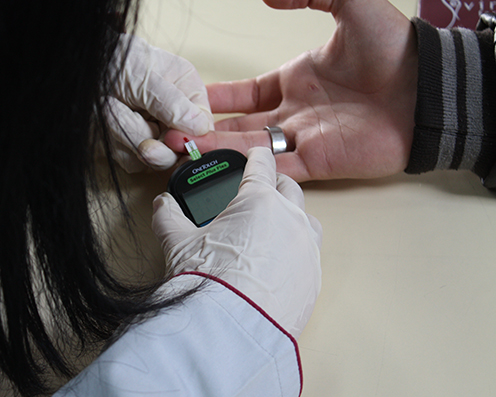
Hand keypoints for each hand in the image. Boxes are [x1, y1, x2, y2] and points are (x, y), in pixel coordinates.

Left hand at [108, 34, 213, 172]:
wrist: (75, 70)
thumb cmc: (111, 60)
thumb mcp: (143, 73)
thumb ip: (171, 102)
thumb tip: (199, 126)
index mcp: (186, 91)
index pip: (203, 127)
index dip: (189, 139)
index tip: (170, 138)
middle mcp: (172, 115)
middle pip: (179, 152)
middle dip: (155, 147)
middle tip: (143, 145)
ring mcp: (153, 133)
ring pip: (153, 161)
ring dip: (127, 137)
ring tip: (111, 109)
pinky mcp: (131, 146)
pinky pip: (130, 162)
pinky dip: (115, 143)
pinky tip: (107, 122)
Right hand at [152, 147, 321, 337]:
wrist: (230, 329)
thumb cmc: (209, 281)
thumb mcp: (178, 243)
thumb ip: (169, 217)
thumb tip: (162, 205)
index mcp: (259, 201)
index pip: (262, 165)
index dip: (256, 157)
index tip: (256, 156)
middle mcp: (290, 219)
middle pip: (289, 189)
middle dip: (275, 186)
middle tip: (261, 193)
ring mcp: (306, 249)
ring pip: (306, 220)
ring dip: (292, 218)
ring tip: (273, 229)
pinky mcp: (313, 278)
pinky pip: (309, 254)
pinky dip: (295, 251)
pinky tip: (279, 263)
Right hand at [164, 0, 417, 181]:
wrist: (427, 92)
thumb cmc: (393, 50)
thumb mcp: (348, 5)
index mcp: (295, 80)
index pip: (245, 95)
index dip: (216, 99)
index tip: (189, 99)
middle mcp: (293, 113)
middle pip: (240, 127)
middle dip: (207, 132)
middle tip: (175, 135)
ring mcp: (302, 141)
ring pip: (249, 152)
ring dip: (217, 154)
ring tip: (182, 154)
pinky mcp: (316, 164)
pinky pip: (272, 171)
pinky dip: (246, 173)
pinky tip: (218, 172)